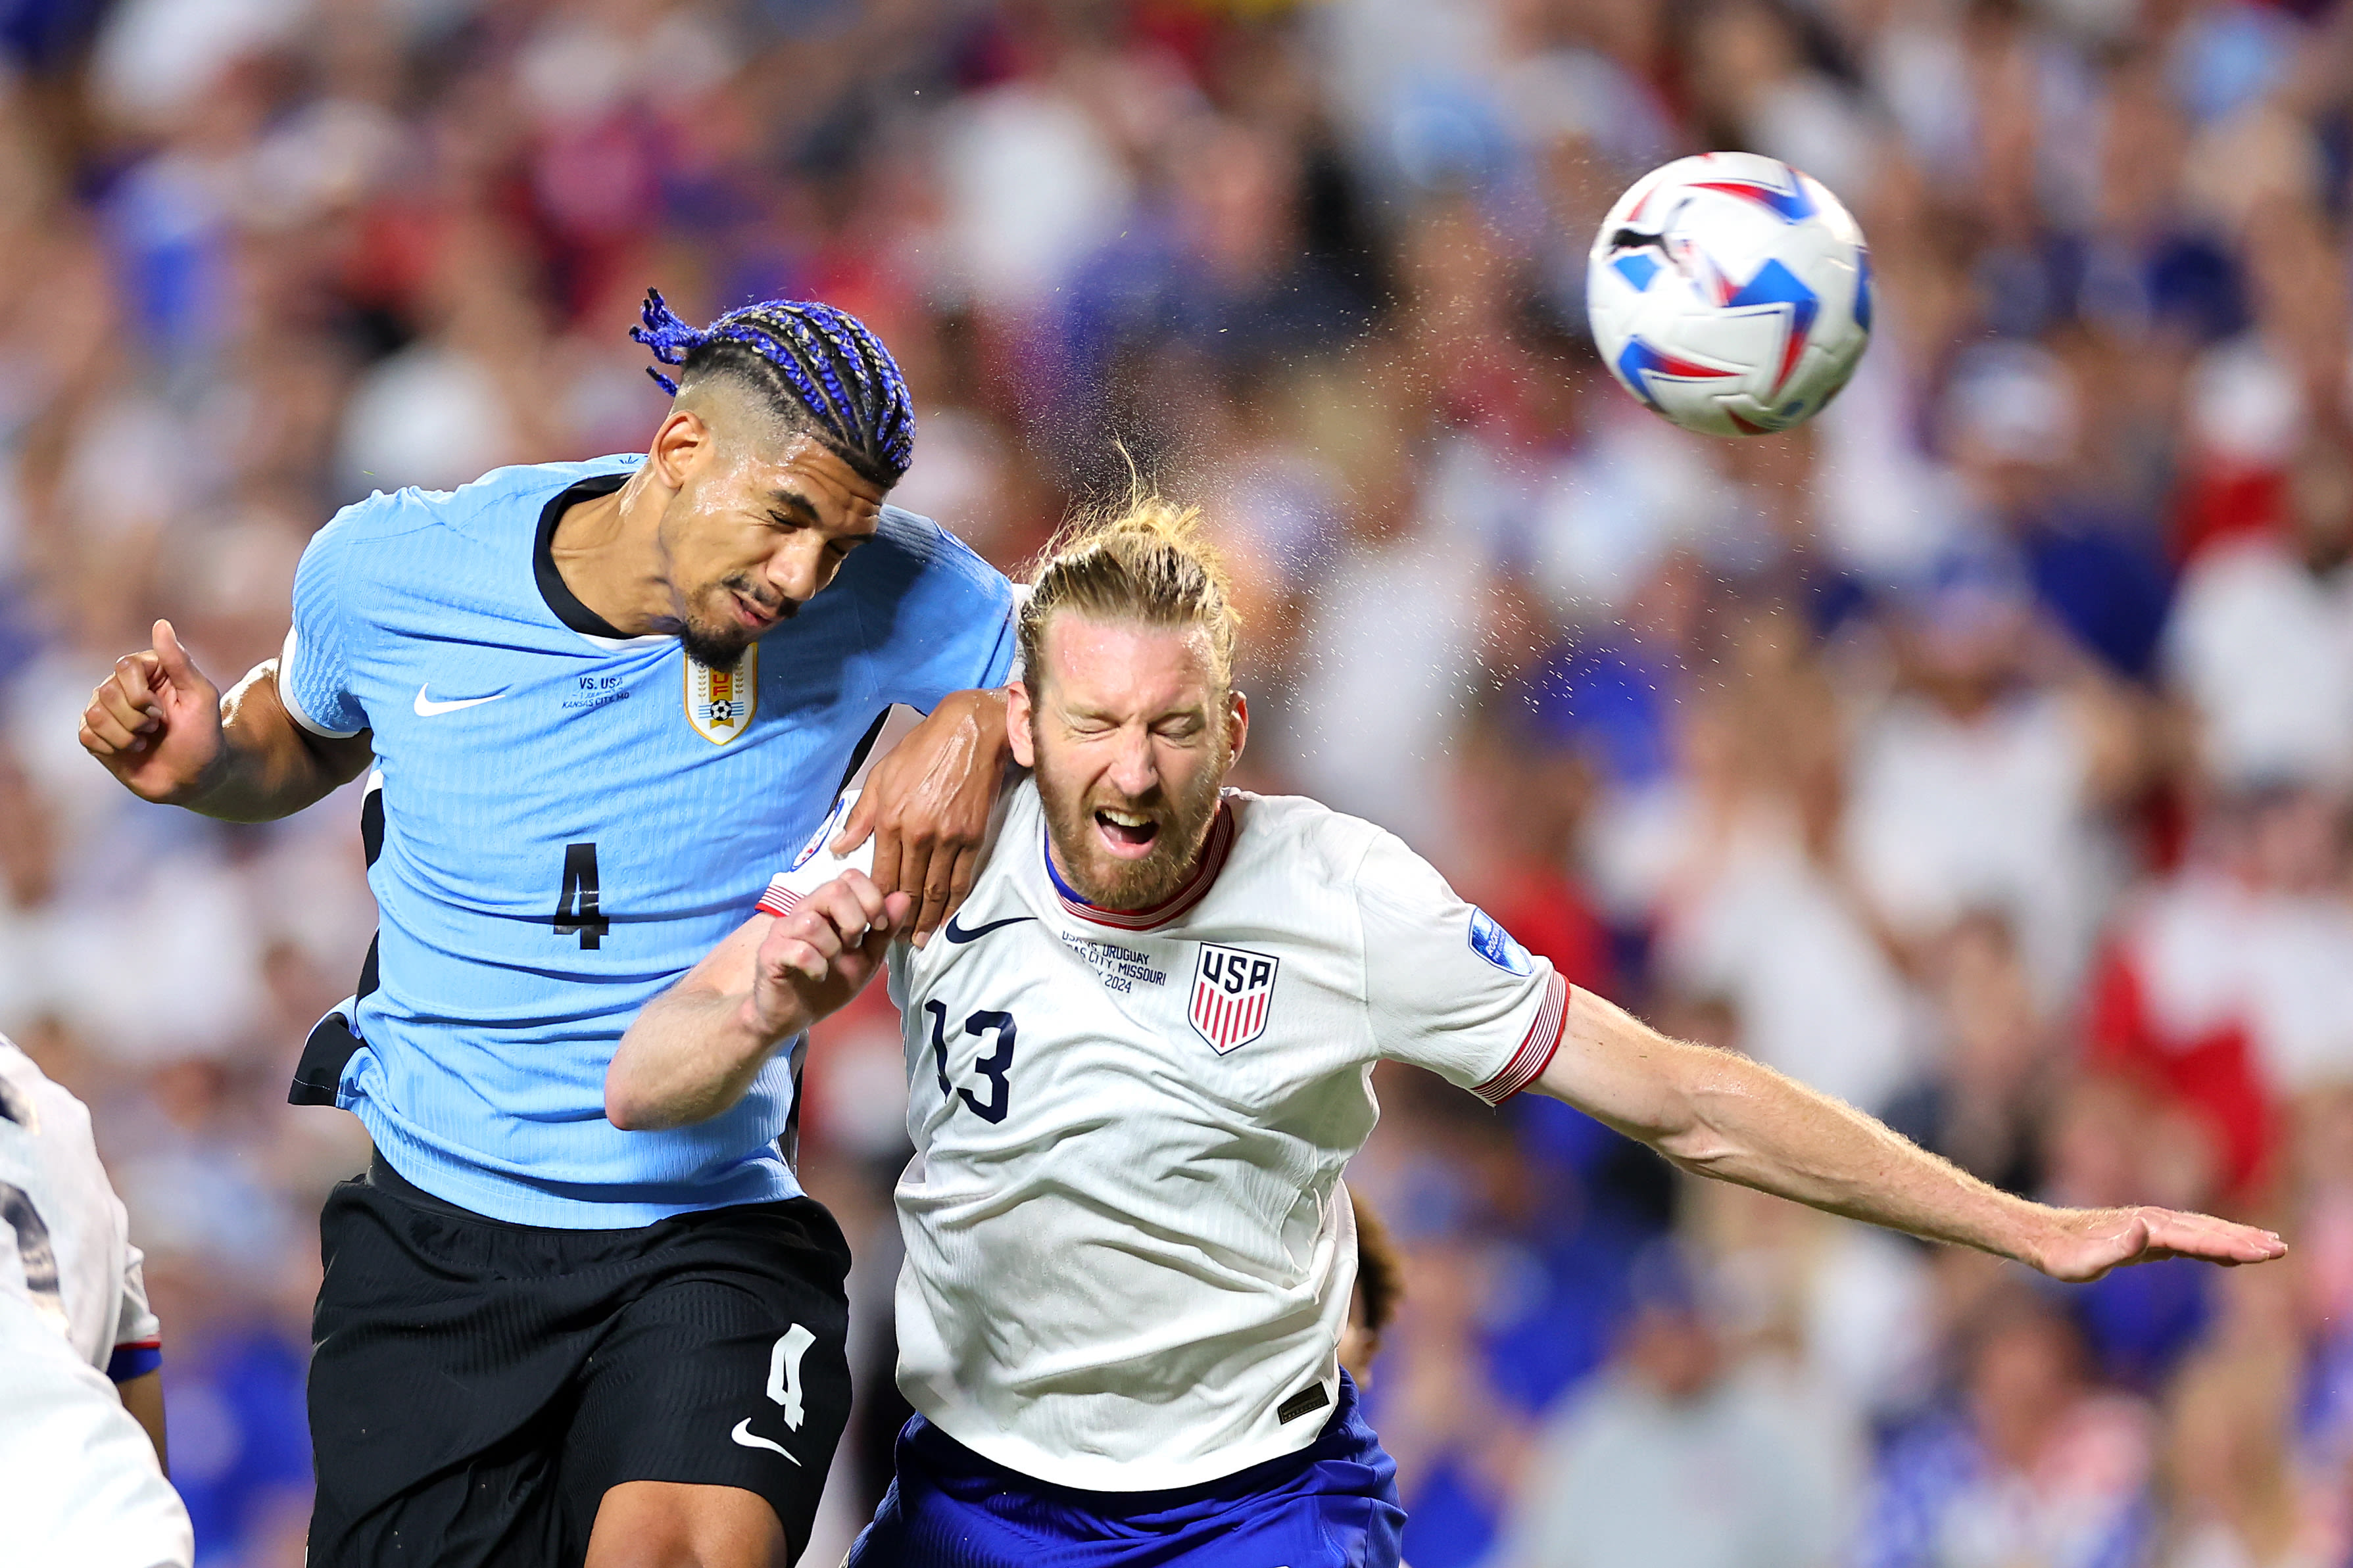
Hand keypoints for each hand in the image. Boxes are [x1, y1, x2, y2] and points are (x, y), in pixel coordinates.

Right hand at [78, 620, 225, 803]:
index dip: (141, 694)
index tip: (162, 712)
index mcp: (148, 671)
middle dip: (137, 719)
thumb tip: (161, 623)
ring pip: (95, 715)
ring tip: (145, 740)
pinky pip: (87, 734)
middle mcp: (122, 686)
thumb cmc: (203, 735)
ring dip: (126, 736)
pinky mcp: (95, 735)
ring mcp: (106, 710)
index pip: (125, 666)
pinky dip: (112, 747)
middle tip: (156, 728)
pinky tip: (131, 750)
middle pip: (107, 692)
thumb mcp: (200, 697)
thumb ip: (179, 661)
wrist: (195, 777)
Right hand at [745, 871, 912, 1038]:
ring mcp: (784, 930)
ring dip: (833, 948)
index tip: (879, 926)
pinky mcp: (770, 954)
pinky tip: (818, 976)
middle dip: (855, 920)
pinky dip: (816, 966)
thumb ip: (884, 930)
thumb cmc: (829, 982)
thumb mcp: (867, 958)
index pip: (851, 877)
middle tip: (854, 944)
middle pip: (833, 889)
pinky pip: (797, 950)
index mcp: (829, 907)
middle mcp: (804, 910)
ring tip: (831, 963)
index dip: (872, 898)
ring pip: (812, 922)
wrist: (795, 1014)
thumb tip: (903, 897)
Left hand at [833, 689, 1009, 946]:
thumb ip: (860, 817)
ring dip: (927, 919)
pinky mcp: (973, 838)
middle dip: (901, 919)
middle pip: (908, 889)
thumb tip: (839, 849)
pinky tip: (946, 918)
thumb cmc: (920, 751)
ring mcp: (948, 839)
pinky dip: (953, 903)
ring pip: (935, 890)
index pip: (880, 875)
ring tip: (920, 940)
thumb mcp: (880, 777)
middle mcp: (917, 835)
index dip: (876, 904)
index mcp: (890, 821)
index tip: (872, 922)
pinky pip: (961, 879)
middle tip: (896, 941)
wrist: (968, 734)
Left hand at [2029, 1205, 2285, 1283]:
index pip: (2198, 1238)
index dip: (2233, 1244)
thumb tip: (2145, 1227)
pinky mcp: (2146, 1236)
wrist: (2041, 1238)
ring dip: (2234, 1237)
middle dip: (2244, 1239)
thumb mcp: (2082, 1262)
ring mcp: (2151, 1227)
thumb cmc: (2061, 1256)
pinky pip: (2189, 1239)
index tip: (2264, 1251)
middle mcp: (2152, 1222)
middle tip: (2281, 1248)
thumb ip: (2115, 1248)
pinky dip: (2213, 1242)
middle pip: (2208, 1230)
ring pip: (2202, 1231)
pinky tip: (2228, 1251)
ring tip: (2269, 1244)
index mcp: (2146, 1228)